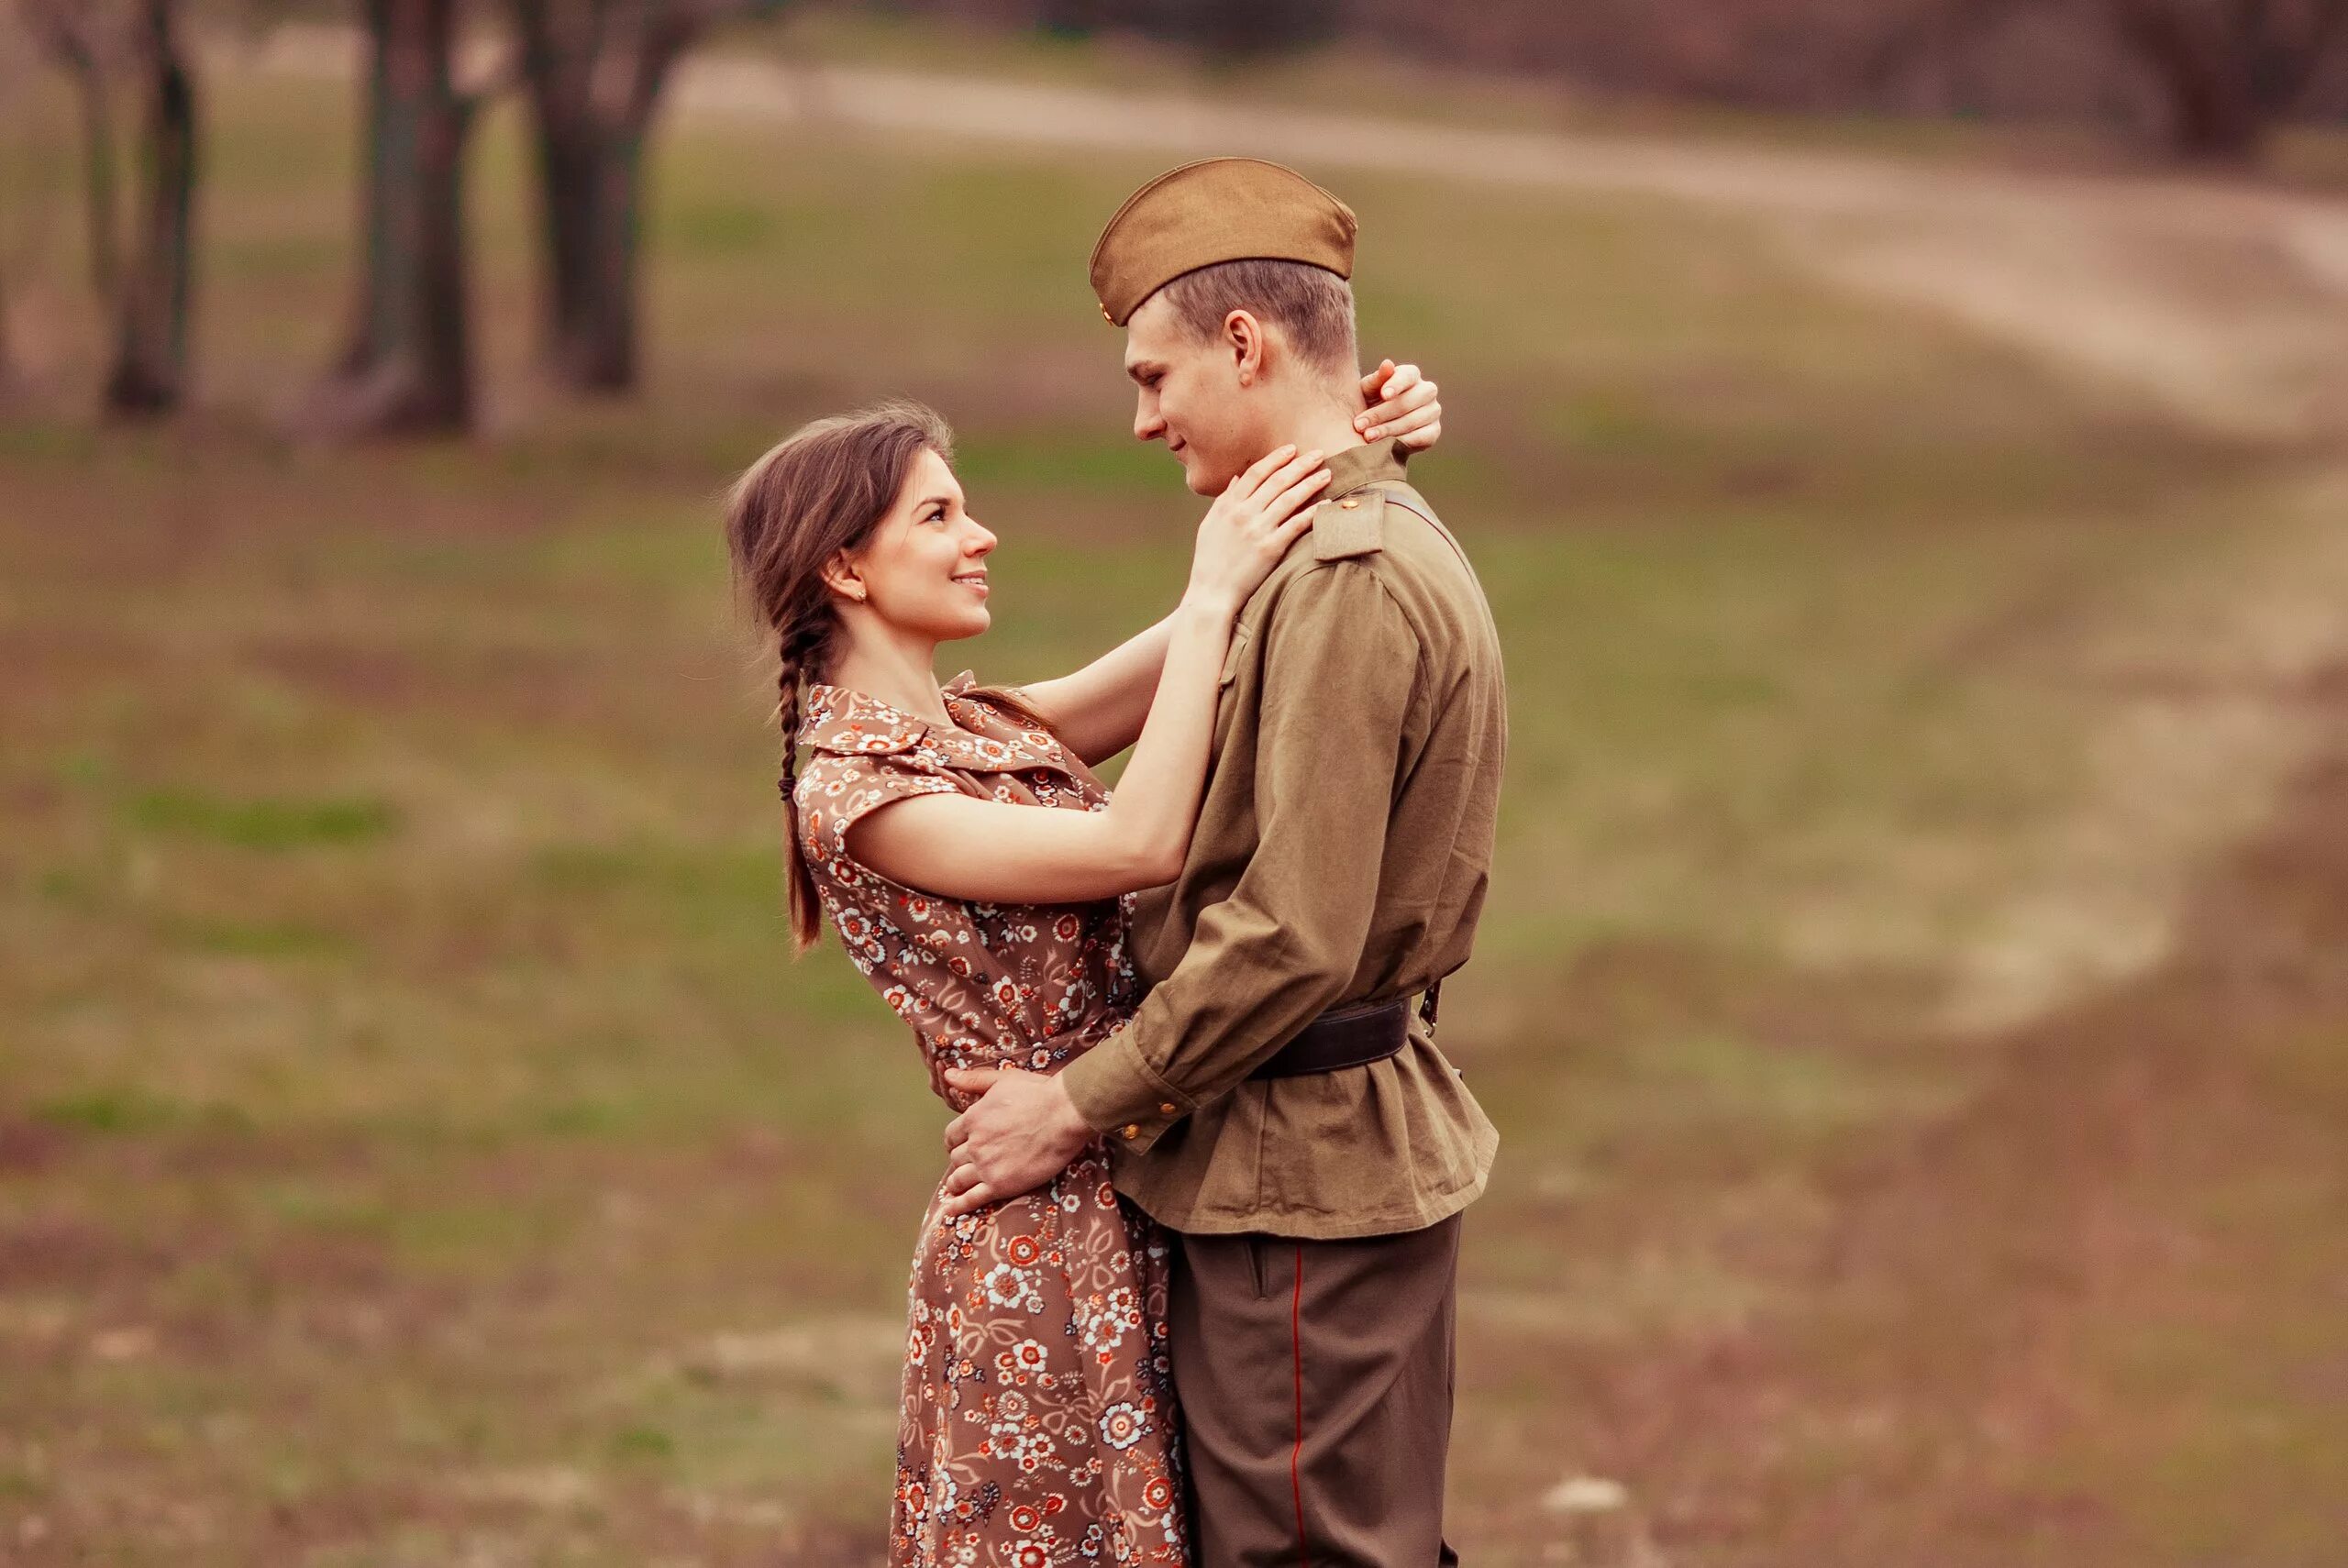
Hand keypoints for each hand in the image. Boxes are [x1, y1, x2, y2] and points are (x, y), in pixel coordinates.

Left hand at [937, 1066, 1094, 1220]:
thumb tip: (947, 1074)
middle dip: (960, 1160)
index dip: (954, 1141)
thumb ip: (973, 1079)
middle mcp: (975, 1144)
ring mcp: (986, 1166)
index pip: (951, 1136)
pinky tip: (952, 1210)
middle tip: (967, 1165)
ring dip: (956, 1183)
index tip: (960, 1145)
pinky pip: (972, 1199)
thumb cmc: (1037, 1094)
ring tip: (956, 1187)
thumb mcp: (1002, 1079)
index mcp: (973, 1119)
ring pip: (959, 1179)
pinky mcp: (1001, 1184)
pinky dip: (960, 1205)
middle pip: (955, 1158)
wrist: (1063, 1115)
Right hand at [1182, 444, 1329, 618]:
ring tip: (1327, 473)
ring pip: (1289, 498)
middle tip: (1319, 453)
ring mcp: (1257, 530)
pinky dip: (1313, 512)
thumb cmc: (1210, 560)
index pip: (1255, 473)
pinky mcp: (1270, 548)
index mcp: (1228, 505)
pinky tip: (1327, 503)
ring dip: (1311, 483)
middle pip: (1276, 481)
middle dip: (1300, 464)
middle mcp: (1243, 514)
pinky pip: (1296, 525)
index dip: (1275, 458)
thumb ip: (1225, 500)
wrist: (1212, 592)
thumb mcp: (1210, 525)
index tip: (1292, 449)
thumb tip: (1237, 478)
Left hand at [1355, 359, 1442, 450]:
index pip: (1408, 376)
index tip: (1383, 395)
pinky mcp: (1434, 430)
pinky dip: (1403, 442)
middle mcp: (1427, 390)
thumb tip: (1387, 364)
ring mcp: (1433, 410)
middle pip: (1408, 401)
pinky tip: (1386, 446)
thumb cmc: (1370, 403)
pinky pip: (1423, 437)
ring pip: (1413, 420)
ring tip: (1368, 437)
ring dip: (1388, 430)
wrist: (1375, 428)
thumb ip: (1376, 379)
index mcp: (1411, 375)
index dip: (1396, 385)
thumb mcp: (1367, 391)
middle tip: (1360, 425)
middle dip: (1382, 414)